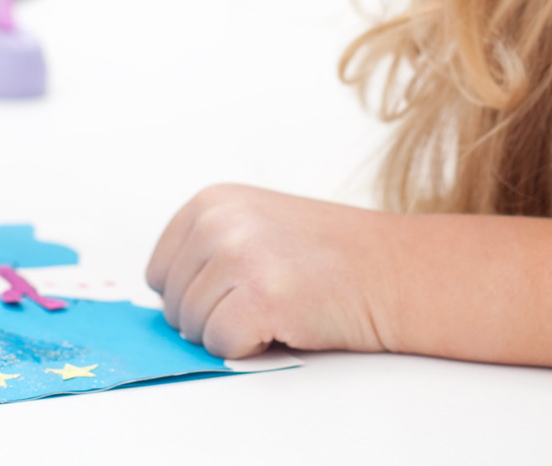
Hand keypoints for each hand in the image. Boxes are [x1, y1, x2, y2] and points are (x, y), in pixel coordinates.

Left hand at [145, 186, 397, 359]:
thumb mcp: (256, 226)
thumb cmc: (328, 257)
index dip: (197, 295)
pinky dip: (250, 349)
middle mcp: (218, 222)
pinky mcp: (259, 297)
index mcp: (211, 201)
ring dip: (234, 333)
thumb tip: (164, 308)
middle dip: (214, 317)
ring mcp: (238, 257)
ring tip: (281, 306)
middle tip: (269, 298)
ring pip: (195, 330)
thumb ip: (207, 251)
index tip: (238, 288)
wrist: (392, 269)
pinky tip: (286, 322)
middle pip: (173, 306)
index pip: (159, 274)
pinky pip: (221, 346)